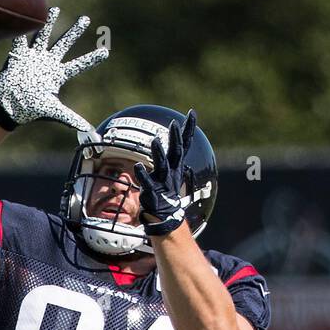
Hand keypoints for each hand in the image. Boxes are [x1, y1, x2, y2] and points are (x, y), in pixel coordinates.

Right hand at [0, 6, 108, 132]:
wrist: (9, 105)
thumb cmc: (31, 109)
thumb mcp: (54, 112)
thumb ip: (71, 118)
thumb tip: (88, 129)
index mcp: (58, 75)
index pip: (79, 64)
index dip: (92, 59)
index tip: (105, 52)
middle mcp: (48, 63)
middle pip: (65, 43)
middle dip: (75, 31)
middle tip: (86, 19)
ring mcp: (34, 57)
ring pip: (44, 35)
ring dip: (49, 22)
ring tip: (56, 9)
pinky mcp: (20, 55)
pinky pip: (22, 38)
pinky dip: (23, 29)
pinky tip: (27, 15)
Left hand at [133, 109, 196, 235]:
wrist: (165, 216)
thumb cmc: (164, 190)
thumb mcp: (169, 171)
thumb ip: (169, 155)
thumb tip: (165, 139)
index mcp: (175, 165)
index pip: (184, 144)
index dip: (188, 128)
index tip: (192, 113)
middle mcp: (171, 171)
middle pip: (176, 152)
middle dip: (176, 137)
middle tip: (174, 124)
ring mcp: (162, 182)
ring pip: (163, 165)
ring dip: (159, 153)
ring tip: (155, 141)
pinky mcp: (152, 192)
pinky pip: (147, 183)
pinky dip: (143, 175)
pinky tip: (137, 166)